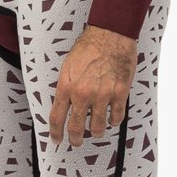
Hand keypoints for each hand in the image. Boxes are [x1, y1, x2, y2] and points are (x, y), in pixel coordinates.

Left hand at [48, 24, 136, 147]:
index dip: (56, 133)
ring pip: (98, 126)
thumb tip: (65, 104)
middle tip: (76, 142)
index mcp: (67, 86)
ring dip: (97, 131)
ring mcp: (102, 95)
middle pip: (76, 127)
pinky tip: (112, 119)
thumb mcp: (68, 66)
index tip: (57, 139)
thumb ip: (66, 87)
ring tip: (97, 130)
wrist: (110, 34)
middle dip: (75, 139)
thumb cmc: (89, 46)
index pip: (57, 118)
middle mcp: (83, 93)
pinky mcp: (120, 93)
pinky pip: (117, 117)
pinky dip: (114, 121)